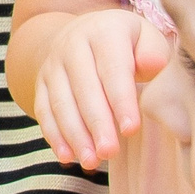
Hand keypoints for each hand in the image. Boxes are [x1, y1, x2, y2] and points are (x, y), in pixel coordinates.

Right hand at [32, 8, 172, 172]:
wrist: (81, 33)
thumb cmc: (126, 44)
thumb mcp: (145, 37)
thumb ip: (154, 51)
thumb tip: (151, 64)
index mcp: (104, 32)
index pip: (113, 69)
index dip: (121, 101)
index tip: (131, 129)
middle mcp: (72, 44)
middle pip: (84, 89)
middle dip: (97, 124)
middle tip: (110, 152)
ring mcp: (53, 65)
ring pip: (61, 103)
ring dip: (75, 135)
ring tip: (91, 161)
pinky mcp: (41, 83)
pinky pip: (44, 111)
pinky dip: (54, 135)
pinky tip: (67, 156)